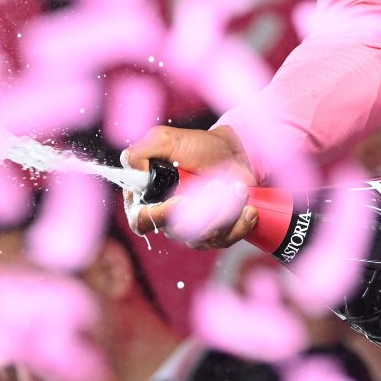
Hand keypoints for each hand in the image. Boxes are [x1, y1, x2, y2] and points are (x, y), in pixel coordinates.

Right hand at [120, 124, 257, 248]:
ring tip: (237, 188)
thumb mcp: (164, 139)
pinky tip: (248, 208)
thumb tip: (133, 170)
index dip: (158, 216)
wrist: (232, 152)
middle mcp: (167, 219)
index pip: (141, 220)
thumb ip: (139, 152)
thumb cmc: (196, 145)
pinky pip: (225, 240)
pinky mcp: (215, 235)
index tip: (181, 201)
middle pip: (178, 231)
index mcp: (147, 198)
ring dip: (225, 211)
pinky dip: (240, 224)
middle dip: (203, 208)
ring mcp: (192, 231)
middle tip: (218, 185)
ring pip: (204, 237)